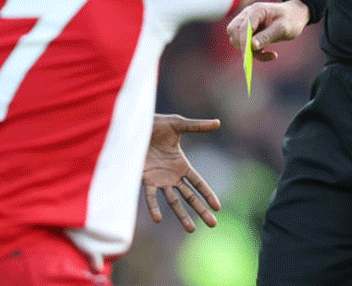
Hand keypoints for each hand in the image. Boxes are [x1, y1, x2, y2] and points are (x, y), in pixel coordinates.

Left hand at [143, 114, 221, 231]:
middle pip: (190, 196)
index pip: (198, 183)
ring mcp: (159, 180)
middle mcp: (172, 176)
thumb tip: (218, 122)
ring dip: (182, 215)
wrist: (133, 125)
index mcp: (181, 165)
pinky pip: (150, 196)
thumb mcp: (177, 124)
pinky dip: (154, 207)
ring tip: (191, 229)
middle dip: (201, 210)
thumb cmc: (155, 124)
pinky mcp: (145, 179)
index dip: (208, 194)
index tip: (218, 207)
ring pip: (173, 201)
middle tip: (213, 224)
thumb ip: (197, 126)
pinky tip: (158, 218)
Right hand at [227, 0, 307, 60]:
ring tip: (268, 53)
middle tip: (258, 54)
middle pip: (234, 31)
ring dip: (250, 51)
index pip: (243, 27)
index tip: (247, 56)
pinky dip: (255, 53)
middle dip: (243, 45)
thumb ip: (267, 36)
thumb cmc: (291, 19)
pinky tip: (271, 54)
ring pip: (237, 39)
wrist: (295, 15)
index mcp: (257, 10)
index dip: (244, 42)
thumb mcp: (283, 28)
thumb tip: (252, 46)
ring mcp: (247, 22)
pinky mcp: (249, 31)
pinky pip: (245, 45)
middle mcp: (248, 15)